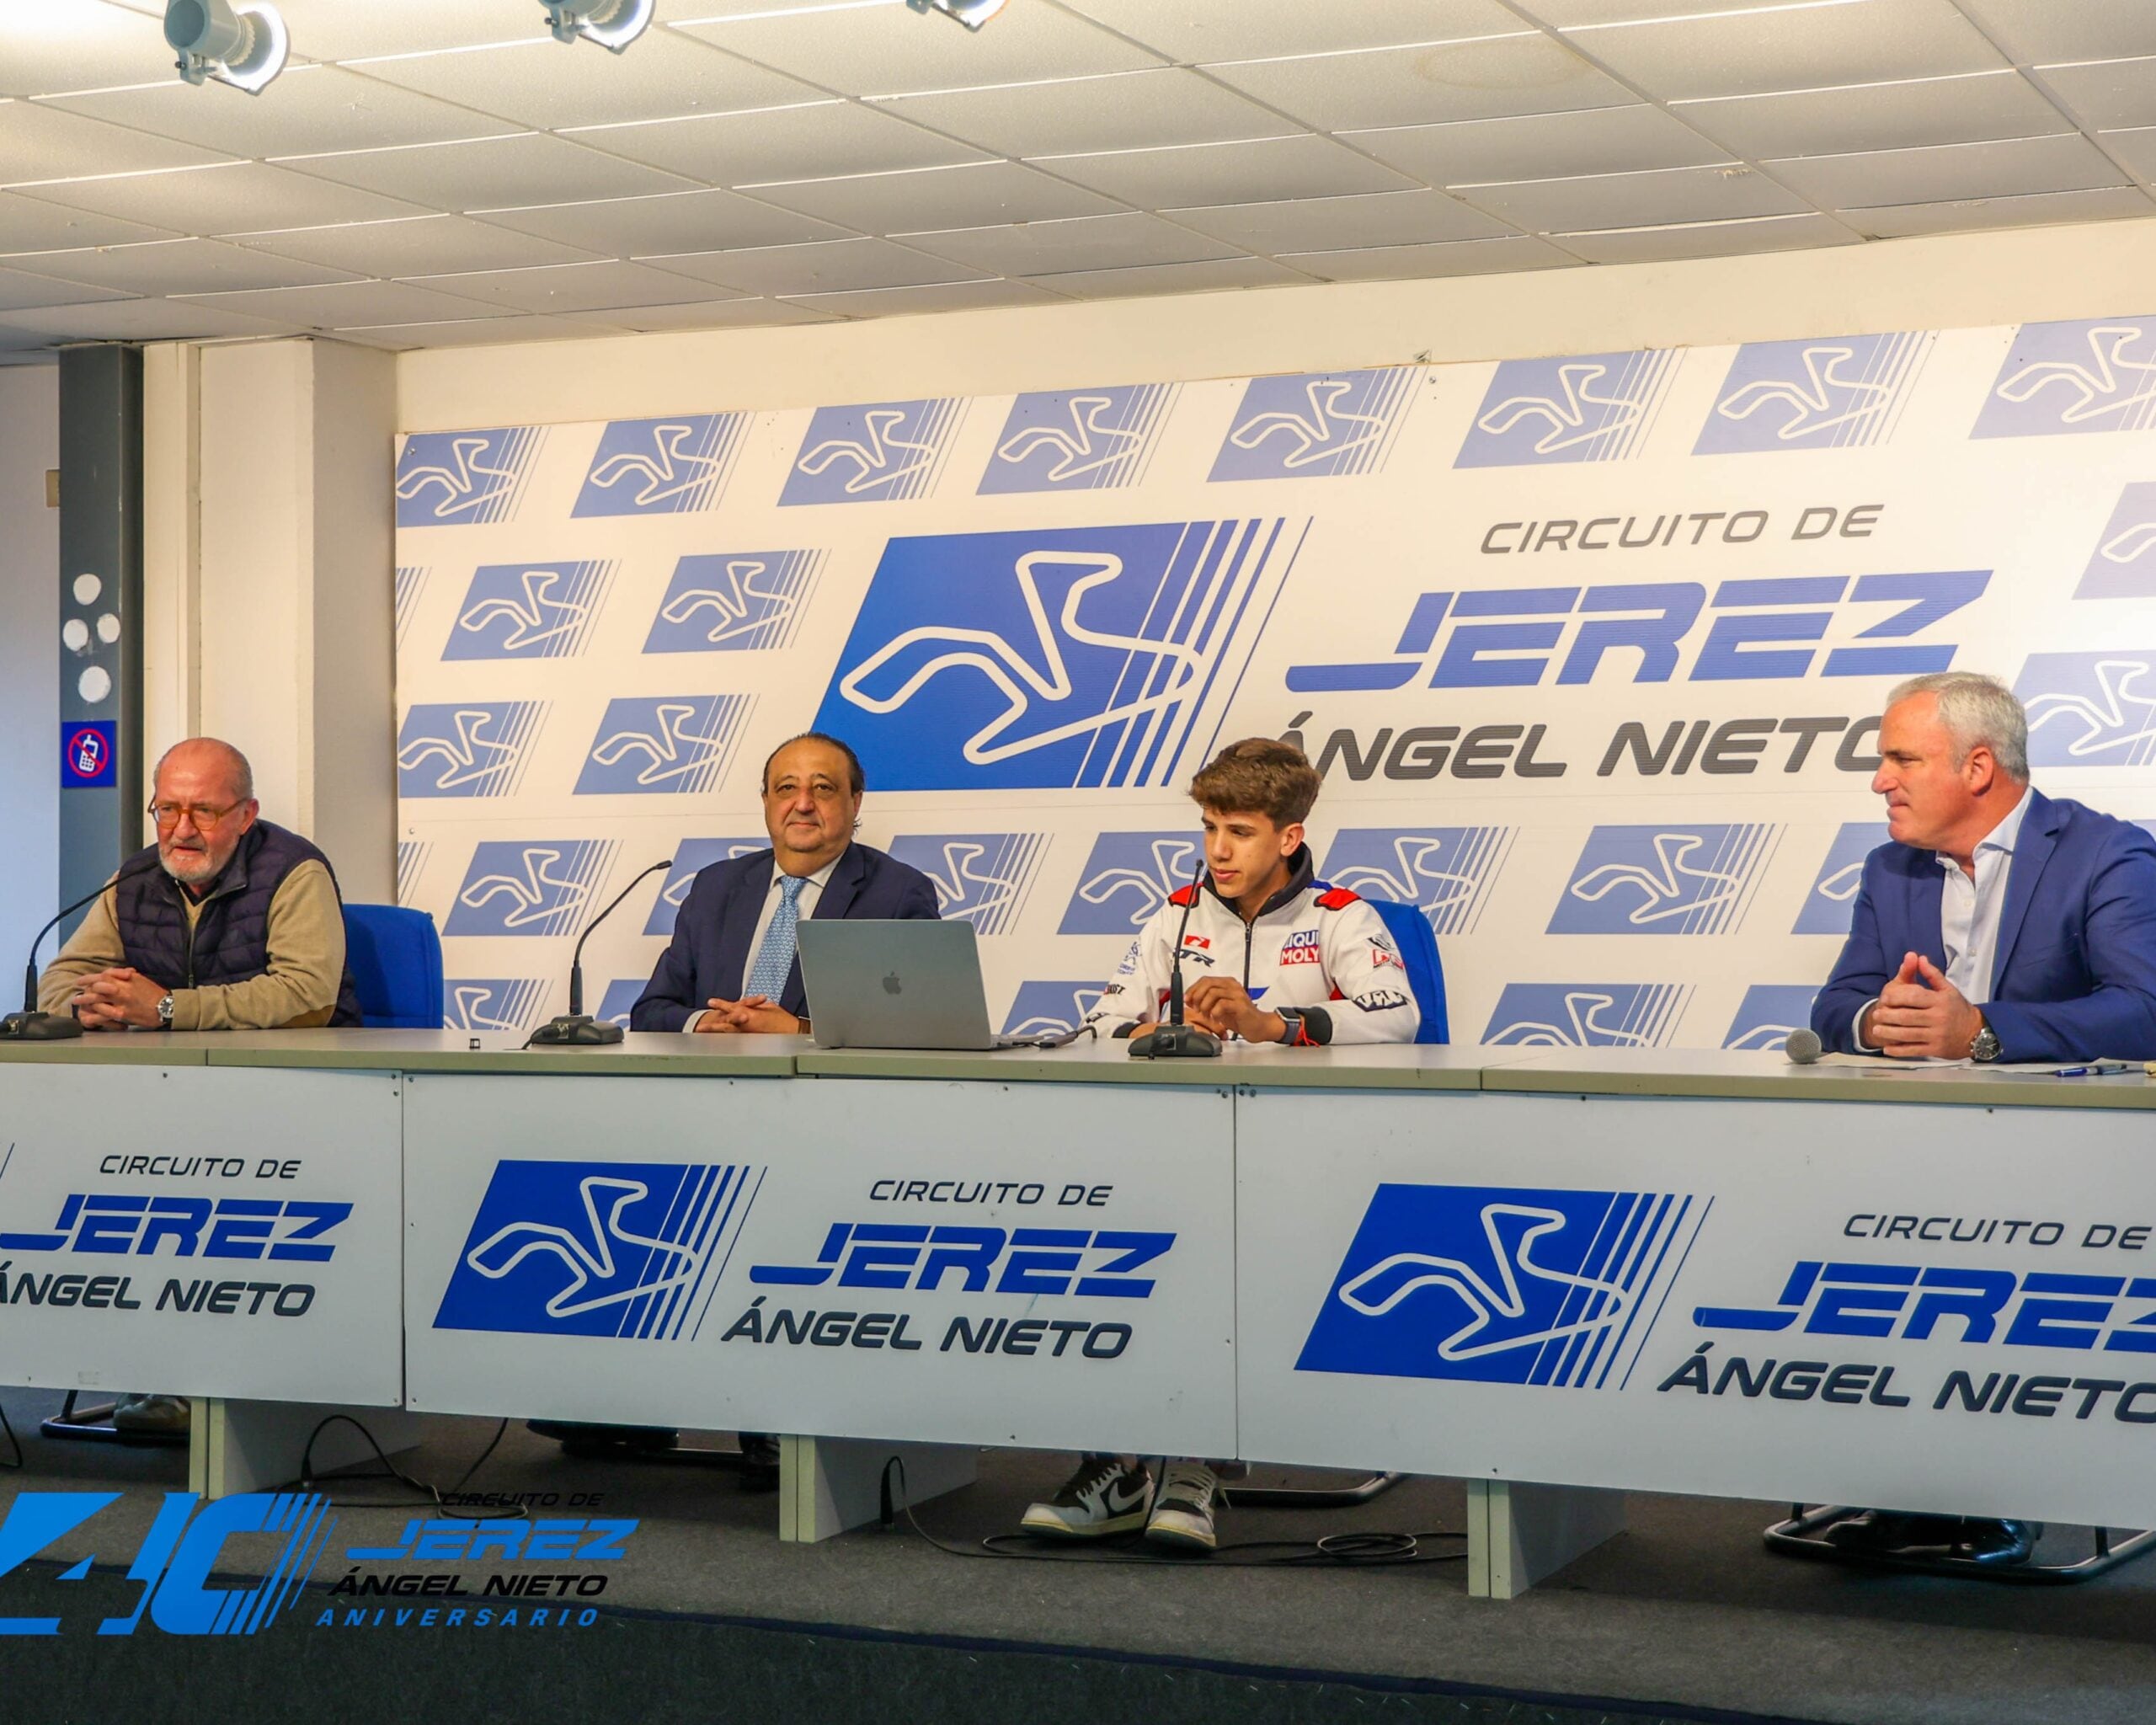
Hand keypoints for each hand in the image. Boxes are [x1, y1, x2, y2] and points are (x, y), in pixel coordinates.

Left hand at [70, 967, 165, 1031]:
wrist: (167, 1006)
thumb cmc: (155, 993)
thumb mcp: (142, 980)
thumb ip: (129, 976)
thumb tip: (122, 972)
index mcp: (126, 979)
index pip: (103, 975)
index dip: (89, 978)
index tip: (81, 981)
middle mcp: (122, 989)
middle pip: (97, 987)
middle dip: (85, 989)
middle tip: (77, 993)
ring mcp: (121, 1002)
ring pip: (97, 1000)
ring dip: (85, 1001)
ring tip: (77, 1003)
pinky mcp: (123, 1014)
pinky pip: (103, 1016)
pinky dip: (93, 1017)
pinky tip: (86, 1018)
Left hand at [696, 995, 802, 1034]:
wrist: (792, 1032)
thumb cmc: (783, 1019)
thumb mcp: (769, 1007)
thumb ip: (756, 1007)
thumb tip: (749, 1006)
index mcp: (750, 1014)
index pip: (732, 1008)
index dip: (721, 1004)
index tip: (711, 1002)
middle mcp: (746, 1025)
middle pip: (725, 1024)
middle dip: (713, 1025)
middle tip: (700, 1027)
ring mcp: (747, 1035)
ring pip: (728, 1034)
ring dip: (716, 1034)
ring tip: (705, 1035)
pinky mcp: (751, 1043)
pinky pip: (736, 1041)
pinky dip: (727, 1041)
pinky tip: (720, 1043)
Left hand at [1183, 976, 1285, 1043]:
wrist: (1260, 1027)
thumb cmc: (1240, 1018)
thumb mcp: (1219, 1007)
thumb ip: (1207, 1001)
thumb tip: (1190, 1000)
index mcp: (1227, 983)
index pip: (1205, 979)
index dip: (1193, 989)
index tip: (1187, 1000)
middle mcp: (1232, 986)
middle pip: (1208, 983)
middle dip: (1197, 996)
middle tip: (1195, 1008)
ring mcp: (1238, 995)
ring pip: (1213, 992)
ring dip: (1205, 1005)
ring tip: (1206, 1015)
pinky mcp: (1241, 1005)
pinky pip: (1222, 1004)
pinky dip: (1214, 1012)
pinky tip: (1216, 1019)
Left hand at [1863, 951, 1983, 1058]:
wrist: (1976, 1033)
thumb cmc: (1957, 1008)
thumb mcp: (1948, 989)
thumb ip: (1932, 974)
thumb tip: (1917, 957)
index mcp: (1940, 1001)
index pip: (1914, 997)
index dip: (1896, 997)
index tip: (1884, 998)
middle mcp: (1939, 1018)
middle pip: (1908, 1016)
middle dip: (1888, 1016)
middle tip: (1876, 1014)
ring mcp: (1937, 1035)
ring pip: (1909, 1035)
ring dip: (1889, 1033)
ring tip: (1876, 1029)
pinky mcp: (1936, 1050)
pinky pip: (1914, 1051)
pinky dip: (1899, 1051)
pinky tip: (1887, 1049)